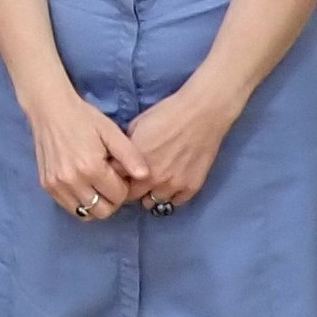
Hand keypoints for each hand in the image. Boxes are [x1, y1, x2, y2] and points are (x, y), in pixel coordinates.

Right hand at [22, 89, 147, 221]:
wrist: (50, 110)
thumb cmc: (84, 119)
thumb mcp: (111, 132)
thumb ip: (130, 156)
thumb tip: (145, 176)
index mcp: (91, 168)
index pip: (118, 196)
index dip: (124, 186)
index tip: (119, 173)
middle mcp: (72, 181)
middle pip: (102, 211)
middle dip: (112, 200)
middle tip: (110, 182)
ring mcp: (57, 185)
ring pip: (85, 213)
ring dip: (95, 203)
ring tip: (96, 184)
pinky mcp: (47, 186)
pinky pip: (69, 207)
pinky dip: (79, 202)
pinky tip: (82, 185)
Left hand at [125, 76, 247, 210]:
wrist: (201, 113)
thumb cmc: (167, 114)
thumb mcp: (136, 125)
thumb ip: (127, 148)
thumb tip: (120, 159)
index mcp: (135, 162)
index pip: (115, 181)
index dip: (116, 177)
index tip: (120, 174)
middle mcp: (152, 179)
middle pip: (132, 196)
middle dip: (130, 188)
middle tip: (135, 180)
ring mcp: (173, 186)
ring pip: (153, 202)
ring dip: (150, 194)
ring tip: (153, 184)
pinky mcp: (191, 188)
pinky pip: (176, 202)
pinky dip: (172, 196)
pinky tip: (171, 185)